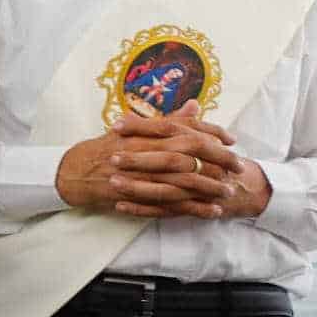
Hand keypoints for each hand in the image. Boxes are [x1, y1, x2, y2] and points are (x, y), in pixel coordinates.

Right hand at [57, 110, 248, 218]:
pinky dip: (195, 208)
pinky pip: (173, 205)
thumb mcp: (137, 128)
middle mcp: (148, 150)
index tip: (231, 139)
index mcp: (149, 131)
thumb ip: (170, 119)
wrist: (77, 170)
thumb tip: (195, 105)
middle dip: (219, 159)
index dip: (213, 132)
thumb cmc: (110, 147)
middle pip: (191, 153)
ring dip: (211, 186)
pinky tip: (212, 211)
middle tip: (239, 165)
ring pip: (185, 180)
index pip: (187, 128)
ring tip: (229, 190)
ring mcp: (144, 175)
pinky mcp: (141, 197)